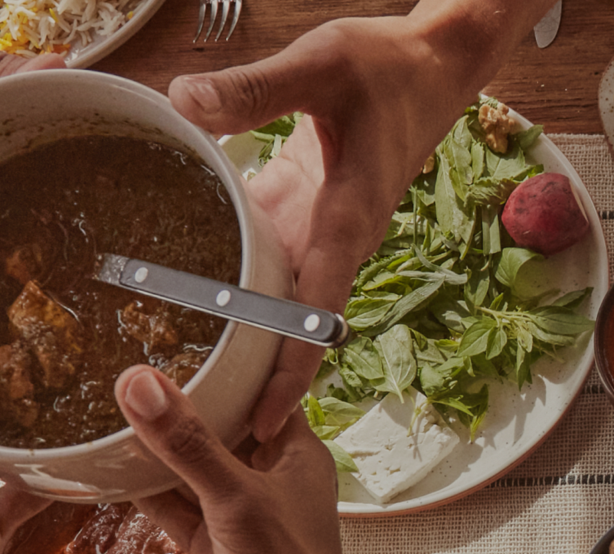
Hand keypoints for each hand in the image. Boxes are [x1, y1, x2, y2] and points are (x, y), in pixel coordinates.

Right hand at [112, 366, 359, 553]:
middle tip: (128, 371)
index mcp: (297, 455)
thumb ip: (187, 444)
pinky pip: (175, 510)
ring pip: (190, 471)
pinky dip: (147, 494)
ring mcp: (240, 516)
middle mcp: (270, 480)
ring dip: (155, 452)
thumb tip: (142, 386)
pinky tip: (112, 473)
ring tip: (108, 413)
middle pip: (217, 430)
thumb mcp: (235, 502)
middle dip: (177, 408)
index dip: (219, 368)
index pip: (257, 394)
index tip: (174, 338)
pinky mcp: (215, 550)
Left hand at [167, 0, 542, 441]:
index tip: (267, 422)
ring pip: (277, 301)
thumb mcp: (319, 64)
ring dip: (241, 338)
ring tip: (184, 383)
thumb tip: (185, 103)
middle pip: (294, 326)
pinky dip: (229, 282)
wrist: (436, 65)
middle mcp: (337, 238)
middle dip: (258, 378)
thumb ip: (253, 89)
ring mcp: (322, 231)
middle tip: (208, 430)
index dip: (292, 369)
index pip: (317, 309)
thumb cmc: (390, 65)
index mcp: (348, 218)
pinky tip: (178, 296)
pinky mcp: (309, 214)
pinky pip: (267, 262)